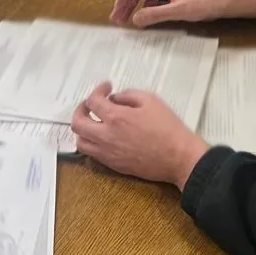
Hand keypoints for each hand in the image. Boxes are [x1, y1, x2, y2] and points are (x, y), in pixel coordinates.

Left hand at [72, 82, 208, 188]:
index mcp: (116, 118)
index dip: (97, 90)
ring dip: (83, 129)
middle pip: (77, 123)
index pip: (93, 101)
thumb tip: (115, 98)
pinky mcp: (113, 165)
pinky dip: (92, 143)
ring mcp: (108, 153)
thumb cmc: (168, 129)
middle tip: (90, 104)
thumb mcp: (151, 100)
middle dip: (81, 109)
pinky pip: (92, 154)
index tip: (106, 88)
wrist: (177, 157)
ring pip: (81, 142)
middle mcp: (107, 137)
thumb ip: (128, 95)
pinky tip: (104, 136)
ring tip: (94, 122)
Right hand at [109, 0, 221, 26]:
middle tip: (117, 19)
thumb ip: (156, 14)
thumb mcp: (178, 10)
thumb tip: (135, 19)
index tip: (118, 9)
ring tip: (125, 21)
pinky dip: (143, 10)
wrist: (219, 4)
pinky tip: (142, 20)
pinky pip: (151, 1)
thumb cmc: (202, 3)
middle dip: (125, 2)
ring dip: (132, 6)